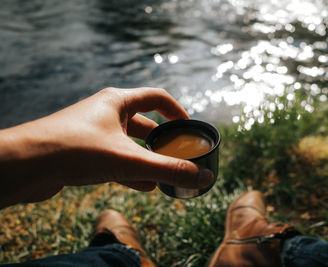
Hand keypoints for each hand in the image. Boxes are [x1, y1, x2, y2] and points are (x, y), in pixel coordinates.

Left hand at [0, 87, 213, 207]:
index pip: (157, 98)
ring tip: (165, 174)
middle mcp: (106, 112)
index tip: (189, 128)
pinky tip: (144, 186)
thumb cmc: (74, 150)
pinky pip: (114, 158)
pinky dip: (131, 170)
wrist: (24, 165)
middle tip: (178, 155)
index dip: (177, 111)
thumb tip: (202, 178)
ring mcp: (93, 132)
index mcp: (117, 101)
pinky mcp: (84, 151)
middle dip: (162, 141)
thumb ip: (167, 169)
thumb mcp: (128, 160)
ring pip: (129, 143)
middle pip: (144, 123)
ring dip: (147, 158)